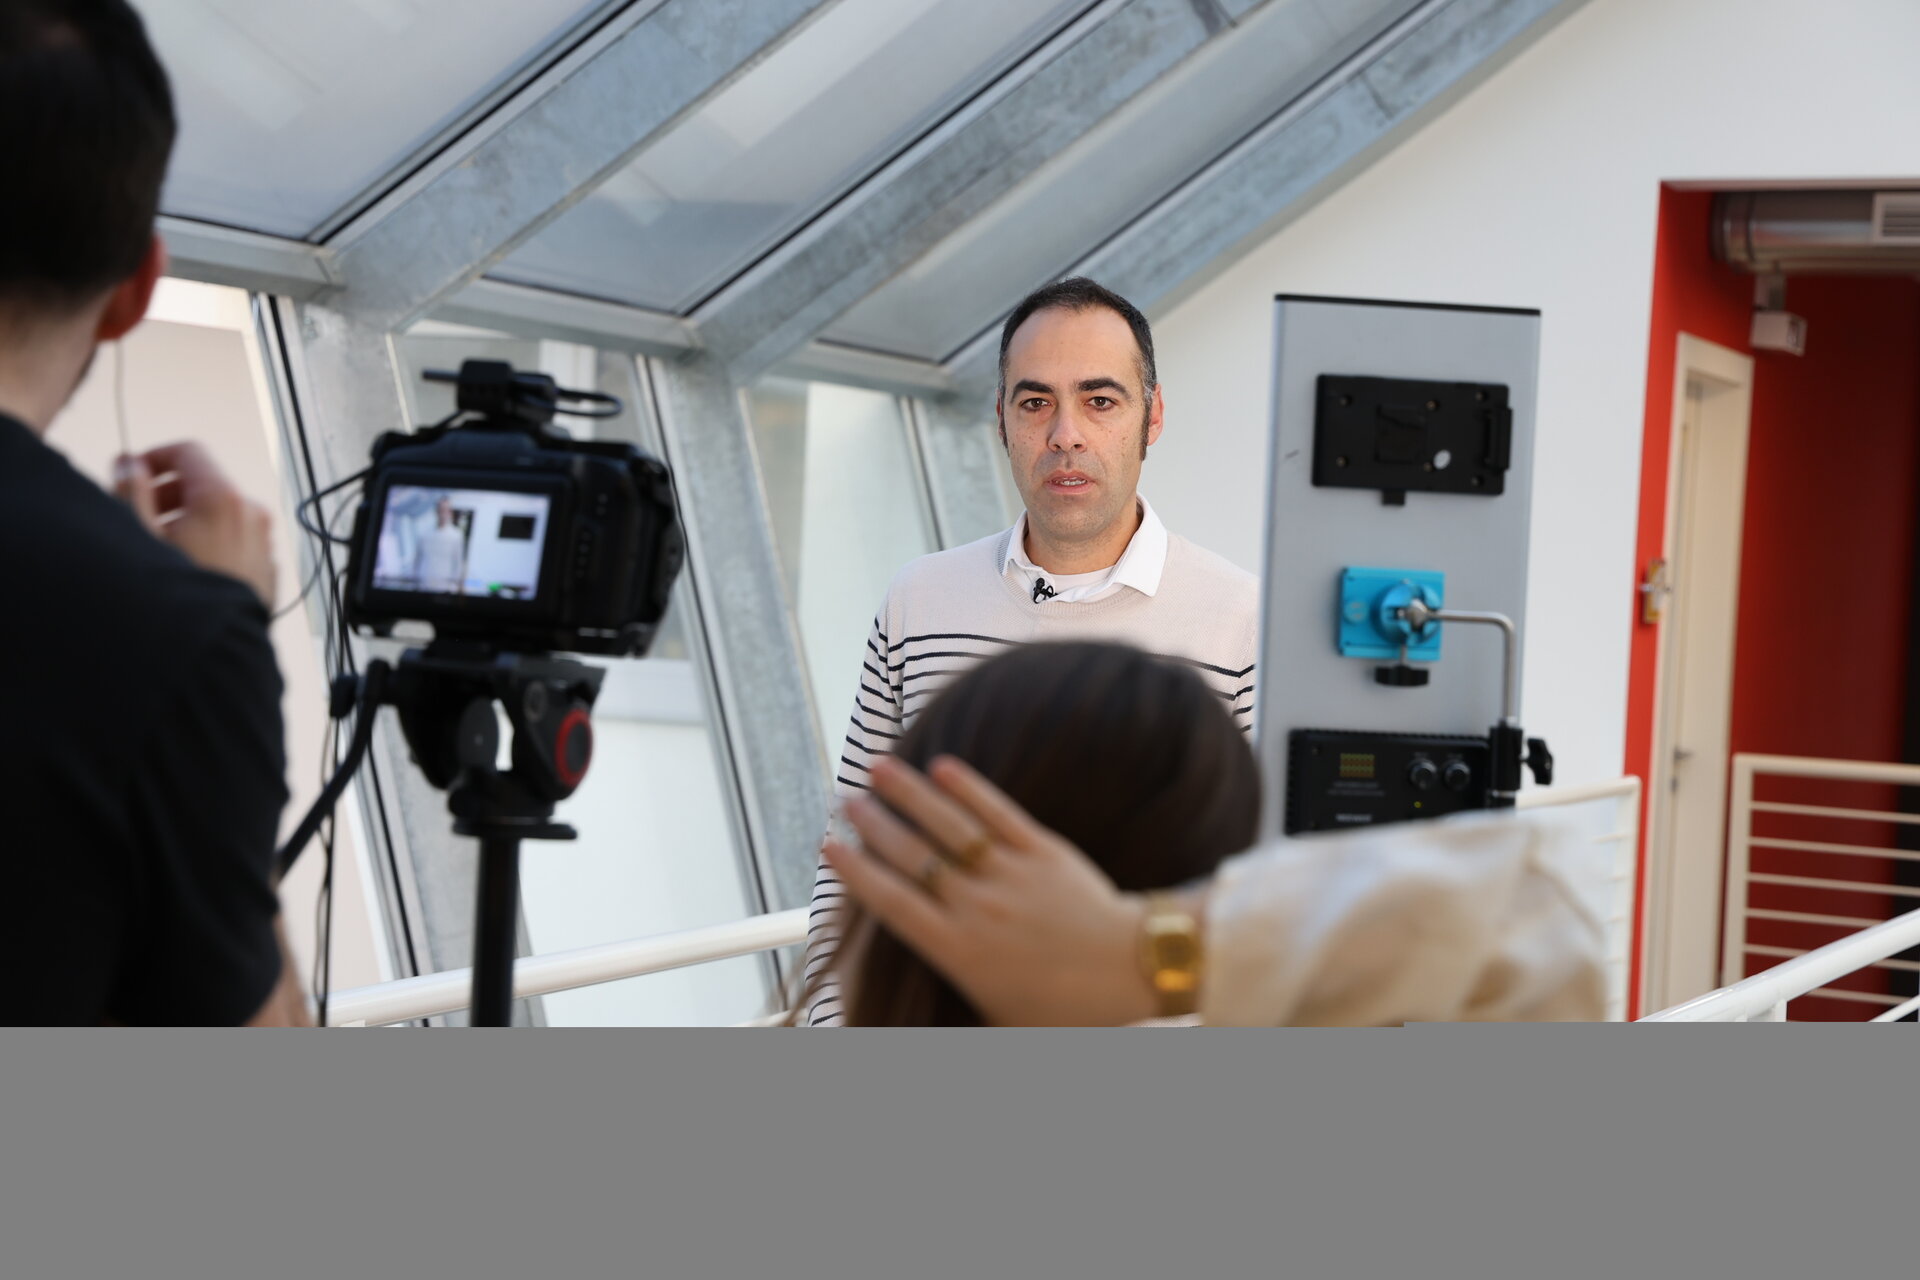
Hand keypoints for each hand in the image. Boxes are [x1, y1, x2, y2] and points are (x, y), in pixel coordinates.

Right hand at [115, 442, 277, 607]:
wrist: (212, 655)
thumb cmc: (177, 601)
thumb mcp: (138, 536)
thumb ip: (130, 491)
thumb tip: (128, 464)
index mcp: (224, 500)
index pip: (189, 451)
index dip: (154, 458)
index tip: (133, 475)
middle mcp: (252, 517)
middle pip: (205, 484)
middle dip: (168, 494)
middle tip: (139, 516)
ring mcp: (264, 545)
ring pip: (221, 516)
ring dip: (188, 522)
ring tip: (160, 550)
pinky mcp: (267, 572)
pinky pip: (235, 544)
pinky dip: (211, 545)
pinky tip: (186, 571)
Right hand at [825, 754, 1160, 1025]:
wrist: (1133, 973)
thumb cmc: (1066, 1010)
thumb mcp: (998, 1021)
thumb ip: (952, 1006)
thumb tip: (901, 1025)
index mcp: (960, 952)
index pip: (894, 903)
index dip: (857, 872)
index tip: (829, 847)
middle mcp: (979, 908)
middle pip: (914, 857)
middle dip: (875, 824)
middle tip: (846, 800)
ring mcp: (1012, 876)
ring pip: (950, 827)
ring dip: (910, 794)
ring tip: (879, 766)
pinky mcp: (1045, 853)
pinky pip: (1000, 814)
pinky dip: (970, 788)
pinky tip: (943, 766)